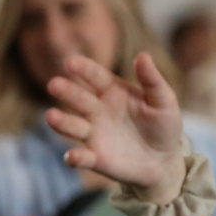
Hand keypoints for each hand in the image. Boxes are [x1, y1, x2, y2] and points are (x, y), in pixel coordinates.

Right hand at [45, 53, 186, 202]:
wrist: (165, 160)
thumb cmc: (163, 125)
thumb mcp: (164, 100)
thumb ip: (152, 80)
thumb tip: (143, 55)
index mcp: (113, 91)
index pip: (96, 76)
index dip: (84, 69)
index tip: (71, 63)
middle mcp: (98, 110)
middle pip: (79, 99)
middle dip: (67, 92)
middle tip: (54, 84)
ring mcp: (94, 134)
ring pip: (73, 126)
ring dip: (62, 122)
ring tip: (51, 116)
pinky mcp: (95, 158)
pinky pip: (82, 158)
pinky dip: (75, 158)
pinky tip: (72, 156)